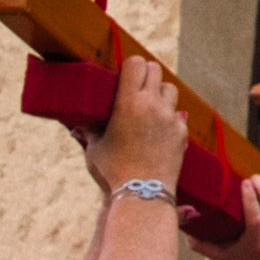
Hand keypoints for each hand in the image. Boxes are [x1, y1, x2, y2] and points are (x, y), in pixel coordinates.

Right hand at [100, 58, 189, 191]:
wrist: (142, 195)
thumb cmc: (112, 172)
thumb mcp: (94, 148)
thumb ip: (89, 130)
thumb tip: (77, 123)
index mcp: (128, 102)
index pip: (136, 63)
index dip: (130, 66)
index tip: (124, 75)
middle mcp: (152, 105)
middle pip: (156, 70)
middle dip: (145, 75)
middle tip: (136, 87)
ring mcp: (170, 119)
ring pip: (170, 89)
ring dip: (160, 93)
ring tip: (148, 107)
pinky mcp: (182, 133)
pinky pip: (177, 115)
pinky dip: (168, 118)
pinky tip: (157, 131)